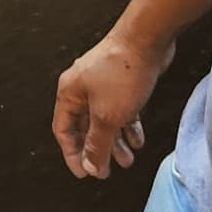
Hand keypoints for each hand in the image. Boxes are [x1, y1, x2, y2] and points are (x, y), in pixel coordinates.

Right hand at [52, 33, 157, 182]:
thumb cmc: (122, 70)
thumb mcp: (108, 116)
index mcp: (69, 93)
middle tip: (106, 170)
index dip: (73, 154)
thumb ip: (98, 143)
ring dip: (115, 141)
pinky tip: (137, 140)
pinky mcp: (121, 81)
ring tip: (127, 160)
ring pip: (105, 120)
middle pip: (85, 127)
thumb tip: (91, 165)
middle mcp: (82, 88)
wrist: (147, 38)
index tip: (84, 172)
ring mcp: (102, 84)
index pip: (64, 131)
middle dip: (98, 150)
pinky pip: (120, 109)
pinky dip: (128, 126)